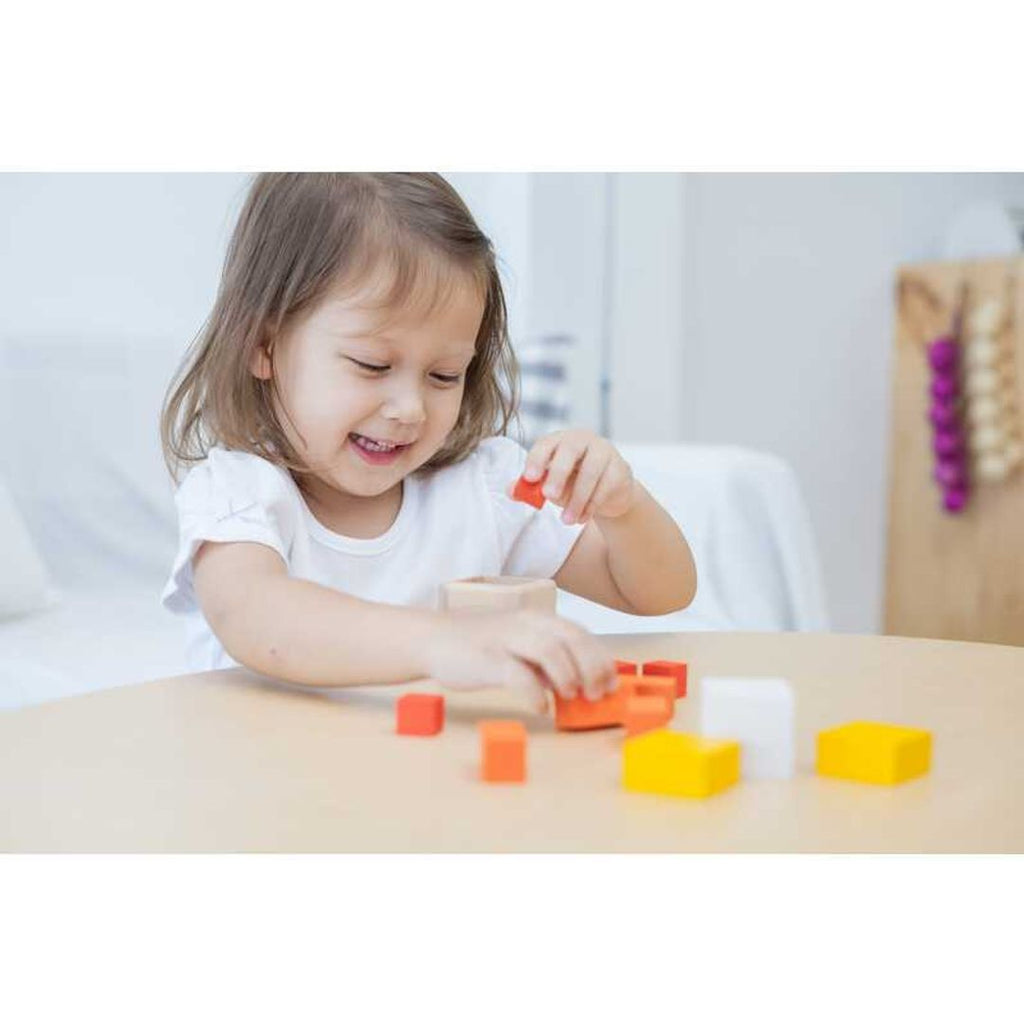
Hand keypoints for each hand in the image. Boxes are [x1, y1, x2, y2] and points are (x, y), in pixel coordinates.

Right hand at [423, 608, 618, 713]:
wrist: (434, 639)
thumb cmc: (482, 646)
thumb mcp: (521, 648)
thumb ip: (549, 663)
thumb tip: (583, 685)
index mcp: (538, 619)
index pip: (580, 634)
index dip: (601, 659)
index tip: (611, 683)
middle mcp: (526, 623)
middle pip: (572, 639)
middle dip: (592, 668)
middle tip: (596, 695)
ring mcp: (506, 639)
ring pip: (550, 651)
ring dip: (568, 677)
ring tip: (571, 697)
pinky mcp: (487, 659)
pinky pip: (518, 675)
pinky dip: (535, 694)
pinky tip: (540, 707)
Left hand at [511, 429, 636, 525]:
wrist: (609, 493)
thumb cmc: (574, 483)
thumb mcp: (551, 485)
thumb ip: (531, 487)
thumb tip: (510, 491)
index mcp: (561, 440)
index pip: (546, 443)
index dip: (537, 459)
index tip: (529, 478)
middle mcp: (583, 440)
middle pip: (570, 450)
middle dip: (558, 474)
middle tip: (549, 496)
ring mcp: (604, 452)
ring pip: (590, 473)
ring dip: (576, 500)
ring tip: (566, 521)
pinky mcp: (620, 469)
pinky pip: (605, 487)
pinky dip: (591, 506)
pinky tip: (581, 518)